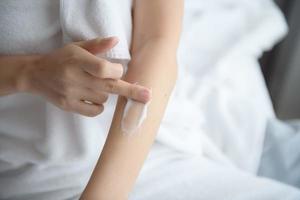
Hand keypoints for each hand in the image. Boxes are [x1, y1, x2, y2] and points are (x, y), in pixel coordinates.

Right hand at [20, 37, 150, 116]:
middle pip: (109, 87)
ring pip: (103, 99)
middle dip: (131, 91)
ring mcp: (71, 94)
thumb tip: (117, 41)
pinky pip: (94, 111)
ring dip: (106, 94)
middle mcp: (74, 78)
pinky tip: (92, 97)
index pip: (103, 69)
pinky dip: (98, 106)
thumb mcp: (77, 47)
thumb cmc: (61, 59)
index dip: (116, 71)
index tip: (119, 71)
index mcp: (78, 60)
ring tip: (94, 86)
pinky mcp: (69, 106)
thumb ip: (98, 45)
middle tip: (147, 96)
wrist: (36, 74)